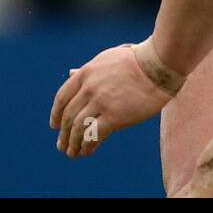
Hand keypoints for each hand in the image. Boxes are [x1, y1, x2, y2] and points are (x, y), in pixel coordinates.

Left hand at [50, 44, 175, 157]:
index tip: (54, 125)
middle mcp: (89, 88)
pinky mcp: (114, 116)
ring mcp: (100, 102)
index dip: (56, 113)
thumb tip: (70, 73)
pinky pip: (94, 135)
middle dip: (63, 134)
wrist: (158, 65)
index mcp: (86, 73)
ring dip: (73, 143)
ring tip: (72, 153)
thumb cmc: (137, 59)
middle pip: (69, 116)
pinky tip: (87, 152)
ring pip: (78, 128)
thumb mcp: (107, 58)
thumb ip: (87, 69)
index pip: (63, 97)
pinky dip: (87, 146)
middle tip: (62, 146)